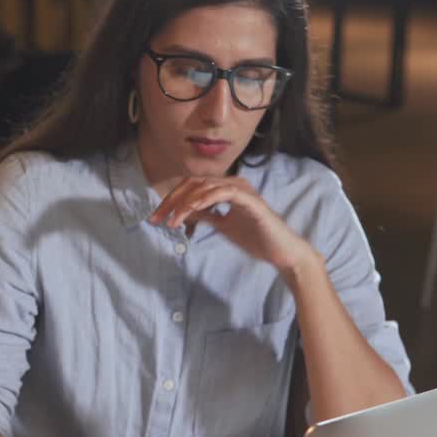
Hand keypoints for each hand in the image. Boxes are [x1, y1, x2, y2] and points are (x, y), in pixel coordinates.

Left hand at [149, 175, 316, 277]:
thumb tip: (185, 213)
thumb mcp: (223, 226)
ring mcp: (243, 191)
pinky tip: (191, 211)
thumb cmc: (255, 238)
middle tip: (156, 219)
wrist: (280, 251)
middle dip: (171, 201)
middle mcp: (234, 184)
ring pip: (206, 187)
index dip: (171, 200)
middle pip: (193, 184)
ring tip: (172, 221)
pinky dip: (206, 199)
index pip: (191, 187)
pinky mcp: (251, 201)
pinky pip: (225, 193)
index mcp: (226, 189)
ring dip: (185, 203)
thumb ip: (206, 216)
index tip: (155, 218)